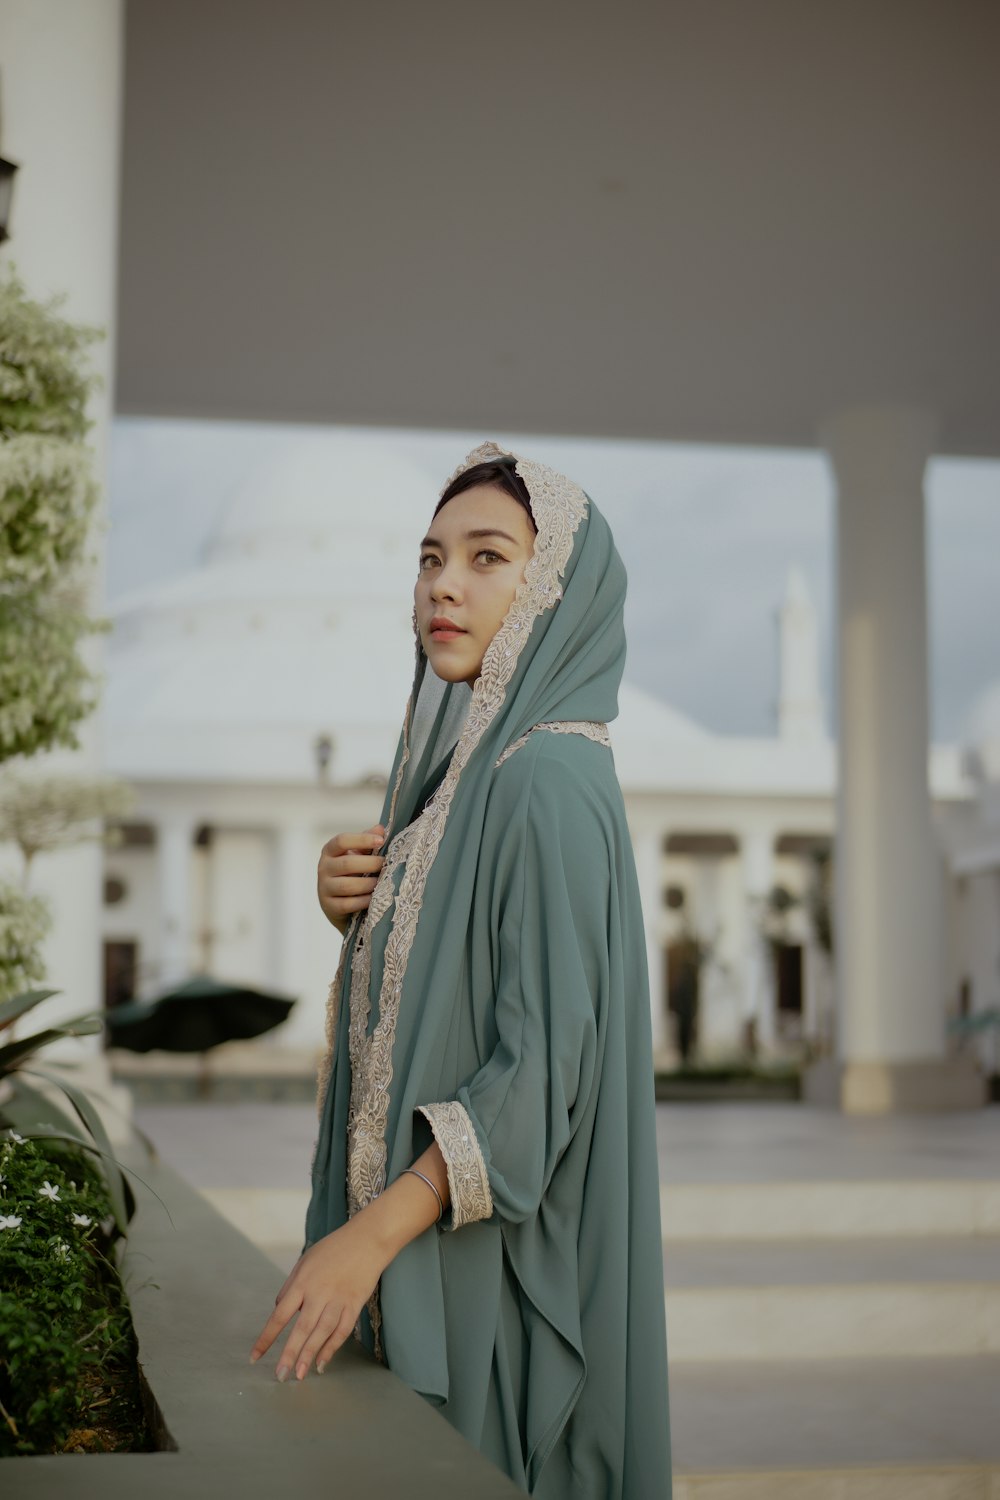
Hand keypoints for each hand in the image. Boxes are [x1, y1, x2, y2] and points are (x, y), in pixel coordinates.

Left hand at [248, 1216, 387, 1379]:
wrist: (367, 1239)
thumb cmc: (333, 1248)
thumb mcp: (305, 1260)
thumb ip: (290, 1285)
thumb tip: (278, 1308)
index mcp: (302, 1282)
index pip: (280, 1315)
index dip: (267, 1337)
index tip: (255, 1356)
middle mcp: (319, 1292)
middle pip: (302, 1328)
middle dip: (290, 1354)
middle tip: (280, 1376)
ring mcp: (338, 1299)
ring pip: (322, 1332)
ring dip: (310, 1354)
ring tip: (300, 1375)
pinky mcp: (355, 1304)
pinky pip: (342, 1330)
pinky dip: (332, 1347)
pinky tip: (322, 1361)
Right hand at [317, 824, 385, 934]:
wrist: (338, 902)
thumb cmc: (351, 873)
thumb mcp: (357, 855)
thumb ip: (367, 842)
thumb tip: (380, 829)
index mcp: (330, 851)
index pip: (341, 841)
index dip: (362, 839)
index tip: (381, 841)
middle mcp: (324, 868)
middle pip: (347, 864)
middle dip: (370, 864)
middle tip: (386, 865)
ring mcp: (324, 888)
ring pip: (347, 886)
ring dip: (368, 884)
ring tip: (381, 882)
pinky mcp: (329, 906)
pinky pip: (347, 904)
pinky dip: (363, 901)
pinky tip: (374, 898)